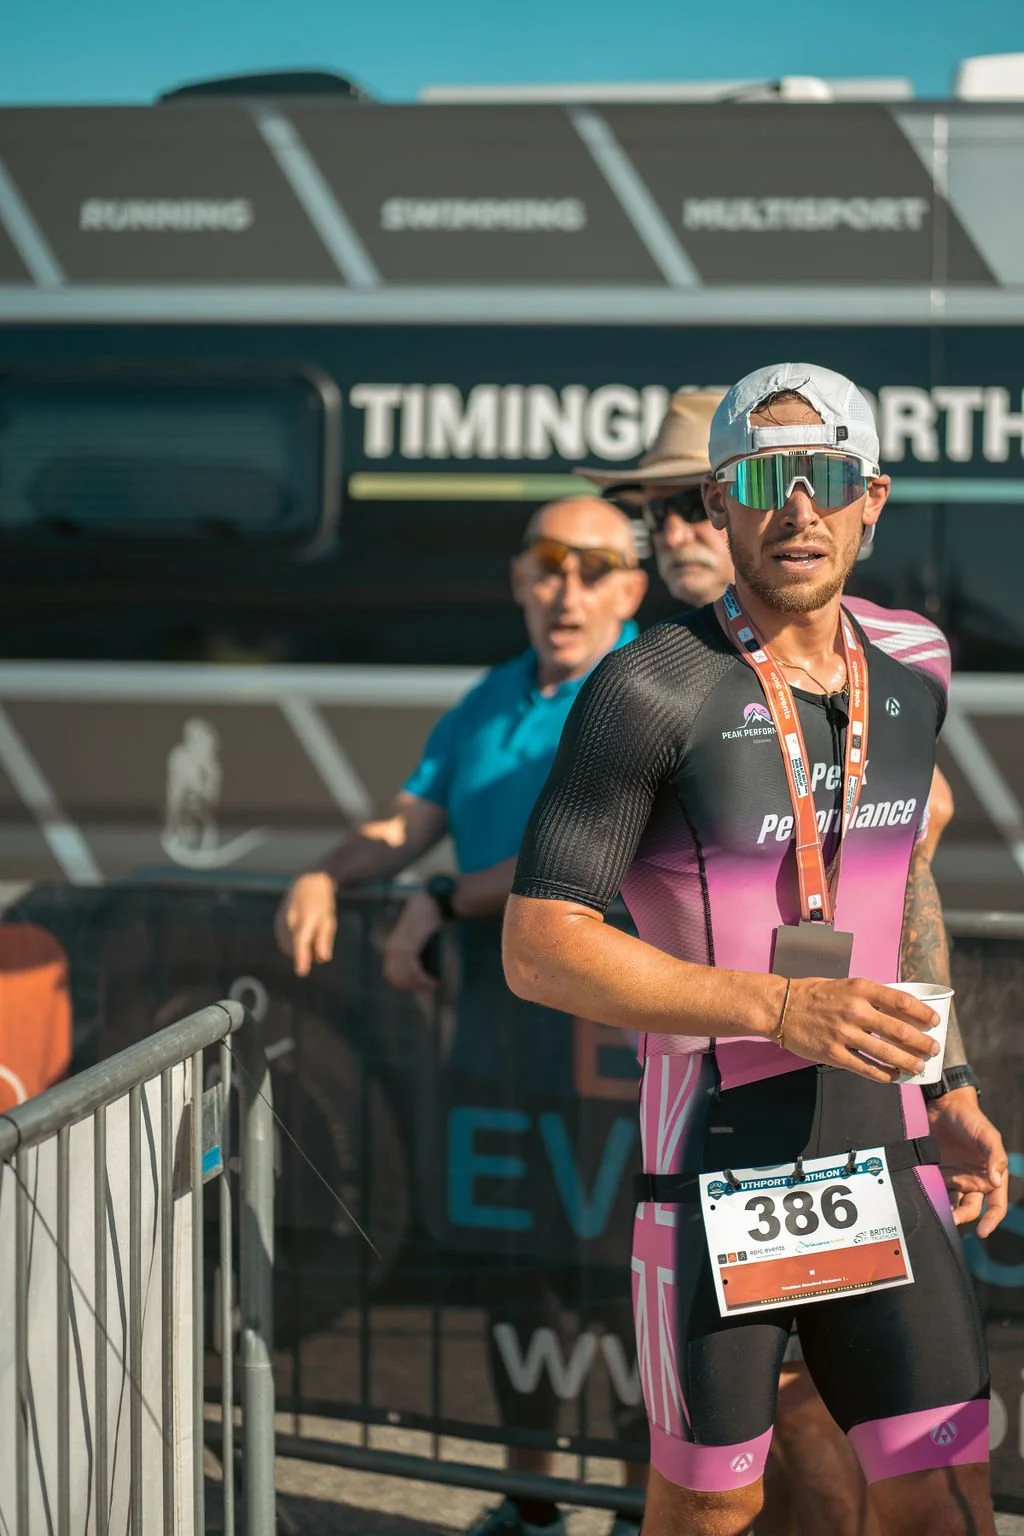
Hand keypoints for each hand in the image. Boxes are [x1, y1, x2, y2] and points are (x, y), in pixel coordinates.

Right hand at [274, 871, 336, 976]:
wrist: (307, 882)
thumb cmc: (322, 902)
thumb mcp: (329, 920)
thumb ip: (324, 939)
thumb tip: (322, 958)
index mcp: (306, 918)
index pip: (302, 942)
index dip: (301, 958)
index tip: (302, 972)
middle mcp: (291, 919)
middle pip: (293, 946)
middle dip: (303, 954)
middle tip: (315, 952)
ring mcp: (281, 919)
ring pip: (286, 944)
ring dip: (296, 950)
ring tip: (308, 941)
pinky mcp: (277, 921)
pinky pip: (282, 939)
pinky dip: (290, 944)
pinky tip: (299, 939)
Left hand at [382, 889, 442, 992]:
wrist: (431, 902)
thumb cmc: (428, 921)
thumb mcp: (419, 939)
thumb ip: (417, 955)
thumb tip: (420, 978)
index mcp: (391, 948)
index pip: (391, 975)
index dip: (405, 985)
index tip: (419, 988)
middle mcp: (391, 948)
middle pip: (397, 978)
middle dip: (412, 986)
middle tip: (428, 987)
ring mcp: (399, 946)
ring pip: (405, 975)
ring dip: (419, 984)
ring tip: (432, 985)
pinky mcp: (408, 943)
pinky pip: (411, 967)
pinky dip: (421, 977)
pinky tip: (431, 980)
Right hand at [779, 977, 940, 1083]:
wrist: (780, 1006)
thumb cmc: (814, 994)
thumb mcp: (845, 985)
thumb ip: (870, 997)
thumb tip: (898, 1012)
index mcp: (860, 989)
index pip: (901, 1001)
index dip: (922, 1013)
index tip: (934, 1021)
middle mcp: (854, 1010)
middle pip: (898, 1031)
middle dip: (921, 1043)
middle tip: (933, 1050)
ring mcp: (844, 1034)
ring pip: (885, 1053)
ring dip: (907, 1062)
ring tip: (918, 1067)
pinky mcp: (833, 1053)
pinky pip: (865, 1067)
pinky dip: (883, 1074)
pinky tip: (892, 1077)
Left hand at [927, 1087, 1007, 1237]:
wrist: (944, 1105)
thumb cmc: (972, 1120)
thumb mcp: (989, 1135)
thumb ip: (996, 1157)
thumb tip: (996, 1181)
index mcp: (992, 1176)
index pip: (996, 1205)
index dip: (992, 1220)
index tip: (983, 1231)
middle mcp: (974, 1181)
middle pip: (972, 1209)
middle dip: (964, 1217)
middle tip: (952, 1220)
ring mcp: (956, 1178)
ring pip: (954, 1204)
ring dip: (948, 1212)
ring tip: (940, 1214)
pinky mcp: (938, 1173)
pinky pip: (937, 1192)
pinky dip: (934, 1199)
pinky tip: (928, 1202)